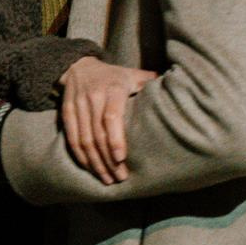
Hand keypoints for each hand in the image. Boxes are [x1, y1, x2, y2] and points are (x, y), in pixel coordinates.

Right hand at [59, 57, 156, 183]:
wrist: (78, 65)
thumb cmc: (113, 76)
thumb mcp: (131, 74)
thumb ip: (150, 81)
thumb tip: (179, 85)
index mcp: (112, 88)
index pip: (111, 116)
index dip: (116, 139)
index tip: (121, 158)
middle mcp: (93, 97)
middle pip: (98, 134)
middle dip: (108, 159)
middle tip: (120, 177)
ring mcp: (77, 105)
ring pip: (84, 140)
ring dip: (95, 162)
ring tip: (107, 179)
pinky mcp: (66, 112)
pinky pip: (72, 138)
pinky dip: (80, 156)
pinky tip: (90, 169)